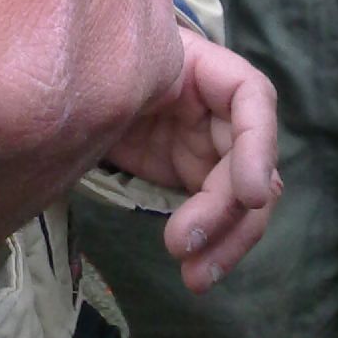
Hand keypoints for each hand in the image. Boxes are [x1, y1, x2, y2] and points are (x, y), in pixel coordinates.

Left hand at [105, 30, 280, 292]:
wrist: (79, 87)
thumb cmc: (100, 61)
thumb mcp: (116, 66)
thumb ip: (132, 82)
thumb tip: (126, 103)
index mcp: (207, 68)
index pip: (252, 96)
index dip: (258, 145)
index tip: (251, 194)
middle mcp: (222, 111)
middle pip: (253, 163)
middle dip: (229, 212)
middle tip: (184, 244)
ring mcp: (213, 147)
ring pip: (243, 201)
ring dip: (226, 241)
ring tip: (194, 276)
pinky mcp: (196, 177)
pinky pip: (218, 217)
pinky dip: (211, 245)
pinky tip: (194, 271)